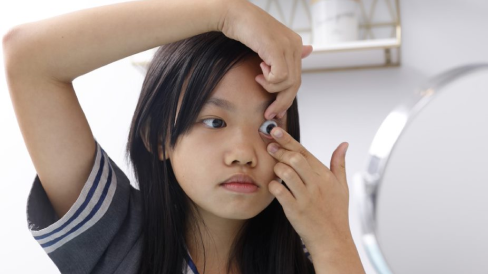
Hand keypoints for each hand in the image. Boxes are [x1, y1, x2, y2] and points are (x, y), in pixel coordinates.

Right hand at [218, 0, 312, 119]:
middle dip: (282, 102)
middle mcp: (295, 45)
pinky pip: (279, 78)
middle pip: (295, 84)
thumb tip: (310, 51)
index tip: (276, 110)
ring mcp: (287, 46)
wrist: (233, 15)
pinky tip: (259, 70)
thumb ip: (283, 56)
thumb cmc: (245, 30)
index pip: (297, 78)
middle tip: (270, 113)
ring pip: (287, 83)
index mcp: (295, 44)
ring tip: (258, 77)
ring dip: (271, 87)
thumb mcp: (267, 46)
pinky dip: (269, 80)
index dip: (287, 97)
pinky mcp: (277, 49)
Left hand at [266, 126, 351, 254]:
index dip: (288, 139)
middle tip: (270, 147)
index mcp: (325, 175)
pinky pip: (279, 191)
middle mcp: (316, 184)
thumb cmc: (336, 213)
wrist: (333, 240)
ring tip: (275, 169)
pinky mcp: (295, 210)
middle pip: (294, 158)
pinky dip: (273, 185)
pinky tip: (274, 186)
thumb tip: (344, 144)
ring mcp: (305, 197)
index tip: (276, 131)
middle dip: (279, 150)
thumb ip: (339, 164)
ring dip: (276, 167)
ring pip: (285, 172)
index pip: (304, 151)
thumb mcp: (342, 186)